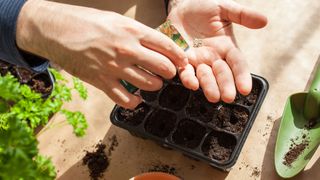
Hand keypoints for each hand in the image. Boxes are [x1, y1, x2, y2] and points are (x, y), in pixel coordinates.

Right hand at [16, 0, 186, 108]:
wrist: (56, 30)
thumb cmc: (86, 22)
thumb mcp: (116, 20)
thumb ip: (137, 33)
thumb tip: (156, 45)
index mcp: (132, 31)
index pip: (167, 46)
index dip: (179, 57)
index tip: (182, 62)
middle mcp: (127, 49)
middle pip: (163, 67)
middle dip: (170, 73)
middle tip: (167, 73)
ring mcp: (114, 67)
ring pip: (149, 84)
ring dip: (155, 85)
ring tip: (152, 83)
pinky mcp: (102, 82)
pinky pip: (126, 99)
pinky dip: (135, 101)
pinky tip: (136, 98)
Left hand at [168, 0, 266, 102]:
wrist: (181, 6)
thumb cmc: (204, 7)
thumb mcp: (224, 8)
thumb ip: (242, 15)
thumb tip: (264, 21)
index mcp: (227, 47)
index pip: (237, 63)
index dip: (242, 76)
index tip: (245, 89)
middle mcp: (213, 57)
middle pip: (222, 74)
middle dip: (226, 86)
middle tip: (228, 97)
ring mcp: (198, 60)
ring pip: (205, 77)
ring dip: (209, 86)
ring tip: (213, 96)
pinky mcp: (182, 60)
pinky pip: (185, 72)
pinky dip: (188, 78)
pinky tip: (192, 84)